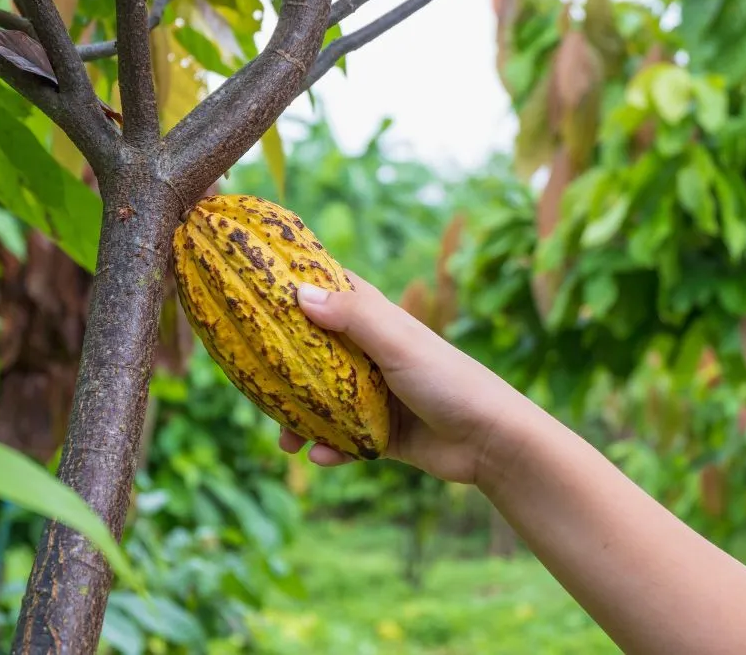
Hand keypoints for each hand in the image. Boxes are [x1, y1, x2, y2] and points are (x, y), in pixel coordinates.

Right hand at [278, 271, 524, 484]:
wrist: (491, 441)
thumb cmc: (449, 380)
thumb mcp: (398, 343)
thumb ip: (354, 317)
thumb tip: (299, 292)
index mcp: (379, 323)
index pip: (334, 291)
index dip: (299, 287)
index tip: (257, 289)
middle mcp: (374, 355)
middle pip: (316, 353)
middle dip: (284, 370)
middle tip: (254, 386)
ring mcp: (377, 396)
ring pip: (324, 403)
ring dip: (301, 421)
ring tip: (286, 442)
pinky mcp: (383, 434)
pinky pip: (344, 441)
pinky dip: (330, 449)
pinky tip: (322, 458)